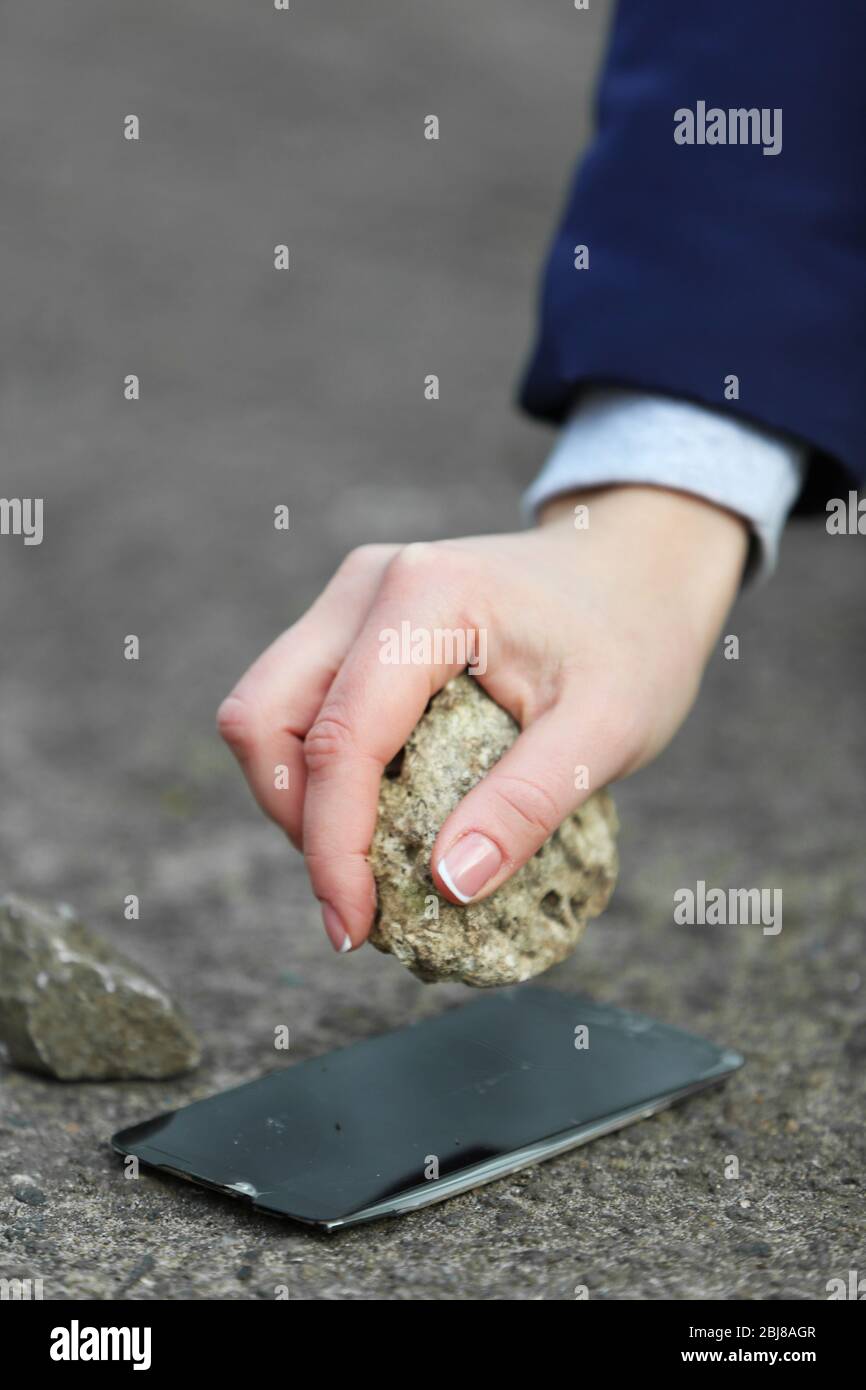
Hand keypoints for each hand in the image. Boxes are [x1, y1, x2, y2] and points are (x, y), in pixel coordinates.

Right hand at [217, 485, 747, 952]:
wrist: (639, 565)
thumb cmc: (635, 640)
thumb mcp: (607, 732)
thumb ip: (526, 805)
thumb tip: (447, 886)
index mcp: (428, 597)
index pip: (343, 738)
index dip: (333, 847)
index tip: (354, 929)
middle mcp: (369, 585)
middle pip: (263, 717)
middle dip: (295, 821)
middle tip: (357, 896)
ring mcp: (353, 597)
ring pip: (265, 712)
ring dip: (298, 798)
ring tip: (367, 862)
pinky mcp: (354, 621)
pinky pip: (300, 705)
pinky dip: (319, 772)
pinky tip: (379, 814)